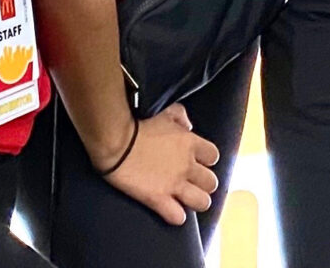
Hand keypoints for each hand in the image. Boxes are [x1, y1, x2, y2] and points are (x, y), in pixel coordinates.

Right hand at [100, 103, 219, 225]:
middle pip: (211, 182)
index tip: (197, 163)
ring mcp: (174, 184)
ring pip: (202, 202)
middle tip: (192, 184)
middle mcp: (187, 165)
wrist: (116, 141)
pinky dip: (176, 217)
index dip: (206, 161)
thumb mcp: (165, 112)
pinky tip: (172, 212)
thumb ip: (181, 117)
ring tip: (186, 200)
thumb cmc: (138, 124)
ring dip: (196, 202)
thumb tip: (188, 126)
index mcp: (190, 144)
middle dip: (204, 185)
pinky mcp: (158, 199)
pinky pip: (177, 216)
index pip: (213, 157)